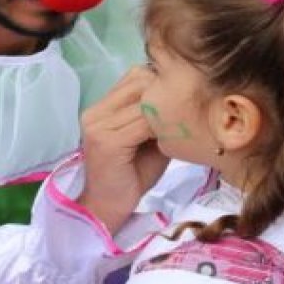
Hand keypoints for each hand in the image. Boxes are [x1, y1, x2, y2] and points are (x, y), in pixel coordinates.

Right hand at [77, 67, 169, 232]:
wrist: (109, 208)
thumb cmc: (133, 176)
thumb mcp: (147, 138)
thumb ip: (158, 115)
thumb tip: (188, 94)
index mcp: (101, 108)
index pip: (136, 75)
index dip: (161, 85)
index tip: (180, 103)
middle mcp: (95, 112)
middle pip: (140, 80)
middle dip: (165, 94)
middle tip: (181, 114)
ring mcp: (98, 125)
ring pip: (145, 100)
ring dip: (165, 111)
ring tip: (175, 128)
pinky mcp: (107, 141)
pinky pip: (143, 122)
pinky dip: (161, 127)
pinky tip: (170, 139)